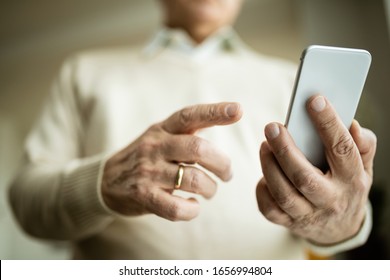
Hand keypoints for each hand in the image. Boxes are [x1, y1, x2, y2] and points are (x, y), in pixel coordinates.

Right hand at [101, 102, 241, 220]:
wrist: (106, 180)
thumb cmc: (145, 156)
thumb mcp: (161, 135)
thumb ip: (189, 128)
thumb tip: (228, 112)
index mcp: (163, 129)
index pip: (190, 115)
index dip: (215, 112)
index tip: (238, 109)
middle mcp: (155, 146)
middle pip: (198, 149)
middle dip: (222, 163)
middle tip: (227, 174)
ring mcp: (148, 172)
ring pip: (193, 179)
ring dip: (210, 189)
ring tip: (210, 191)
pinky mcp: (144, 196)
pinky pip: (176, 208)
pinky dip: (192, 210)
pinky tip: (193, 206)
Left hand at [256, 95, 376, 244]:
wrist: (341, 228)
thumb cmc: (348, 186)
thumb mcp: (364, 167)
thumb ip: (363, 145)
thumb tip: (352, 124)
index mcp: (352, 180)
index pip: (342, 150)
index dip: (328, 124)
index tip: (315, 101)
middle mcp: (331, 200)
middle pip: (304, 178)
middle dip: (285, 150)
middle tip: (272, 127)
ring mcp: (309, 215)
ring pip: (284, 195)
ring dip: (269, 167)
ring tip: (264, 145)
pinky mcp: (290, 223)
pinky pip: (270, 209)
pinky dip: (263, 190)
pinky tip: (264, 174)